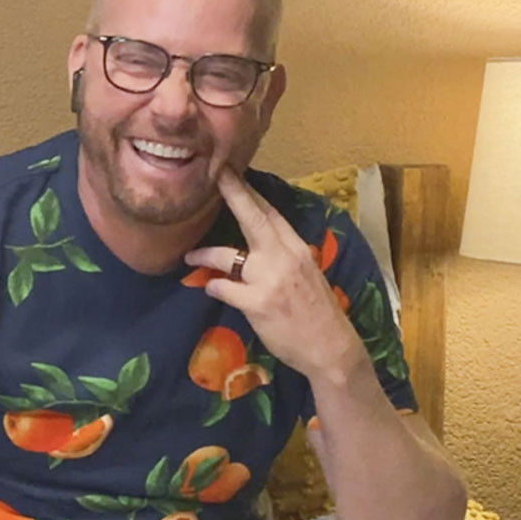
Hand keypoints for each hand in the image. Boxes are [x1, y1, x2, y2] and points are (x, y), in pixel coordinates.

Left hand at [183, 168, 361, 380]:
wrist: (330, 347)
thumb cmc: (316, 312)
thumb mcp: (305, 274)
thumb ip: (283, 256)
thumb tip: (262, 240)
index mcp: (296, 248)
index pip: (270, 213)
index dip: (250, 192)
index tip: (232, 172)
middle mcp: (284, 257)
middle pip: (253, 218)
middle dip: (233, 193)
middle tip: (215, 174)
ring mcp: (270, 279)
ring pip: (227, 255)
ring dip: (204, 253)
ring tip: (190, 256)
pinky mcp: (257, 303)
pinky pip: (223, 287)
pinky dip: (214, 286)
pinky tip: (211, 288)